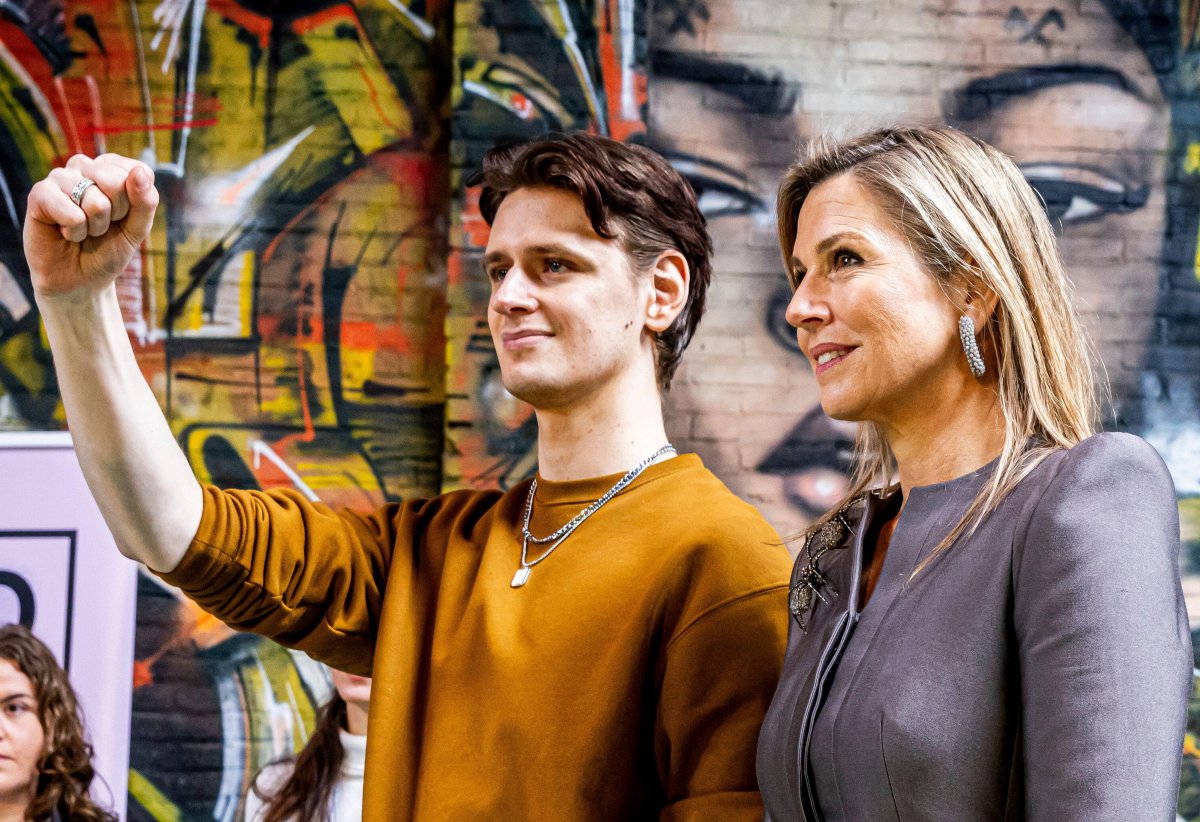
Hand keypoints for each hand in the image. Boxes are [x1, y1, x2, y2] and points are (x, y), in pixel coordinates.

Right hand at [23, 153, 158, 299]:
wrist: (79, 279)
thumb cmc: (108, 250)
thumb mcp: (136, 229)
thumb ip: (145, 201)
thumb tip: (138, 172)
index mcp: (112, 169)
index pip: (140, 172)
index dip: (137, 204)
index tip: (123, 217)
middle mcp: (85, 166)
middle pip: (116, 183)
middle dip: (115, 215)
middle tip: (100, 226)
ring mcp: (60, 177)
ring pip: (94, 201)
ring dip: (94, 227)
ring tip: (83, 230)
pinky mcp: (40, 193)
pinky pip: (71, 213)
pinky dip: (75, 231)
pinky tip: (66, 232)